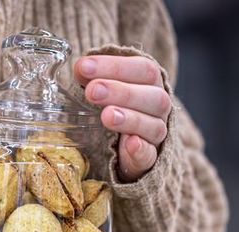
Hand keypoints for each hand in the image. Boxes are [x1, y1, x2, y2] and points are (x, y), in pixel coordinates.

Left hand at [74, 56, 170, 182]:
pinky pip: (150, 154)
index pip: (142, 69)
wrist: (127, 148)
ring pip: (152, 125)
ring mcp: (156, 133)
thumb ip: (95, 79)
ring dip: (129, 119)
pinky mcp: (149, 158)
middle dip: (120, 91)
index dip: (114, 66)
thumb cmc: (117, 108)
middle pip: (152, 95)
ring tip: (107, 116)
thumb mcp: (106, 91)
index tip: (84, 67)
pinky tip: (130, 143)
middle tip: (92, 92)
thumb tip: (80, 68)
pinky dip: (141, 149)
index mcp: (150, 83)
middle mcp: (159, 106)